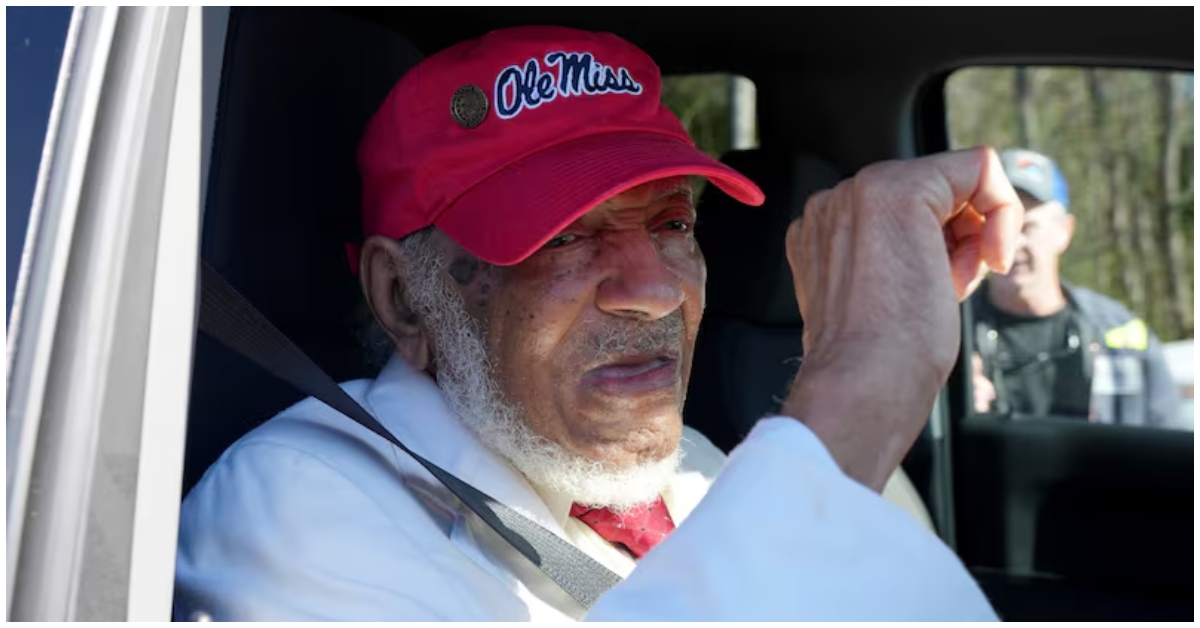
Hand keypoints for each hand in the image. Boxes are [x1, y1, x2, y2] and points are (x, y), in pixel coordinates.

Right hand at [780, 147, 1021, 490]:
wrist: (865, 382)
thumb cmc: (877, 361)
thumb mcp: (877, 297)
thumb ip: (888, 259)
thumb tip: (941, 244)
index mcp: (822, 230)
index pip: (907, 210)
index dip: (942, 244)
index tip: (943, 283)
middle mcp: (834, 202)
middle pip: (933, 192)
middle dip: (959, 239)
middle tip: (950, 286)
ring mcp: (858, 190)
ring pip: (955, 181)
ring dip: (972, 235)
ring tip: (950, 283)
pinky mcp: (897, 188)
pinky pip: (979, 167)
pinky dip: (1001, 211)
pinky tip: (982, 259)